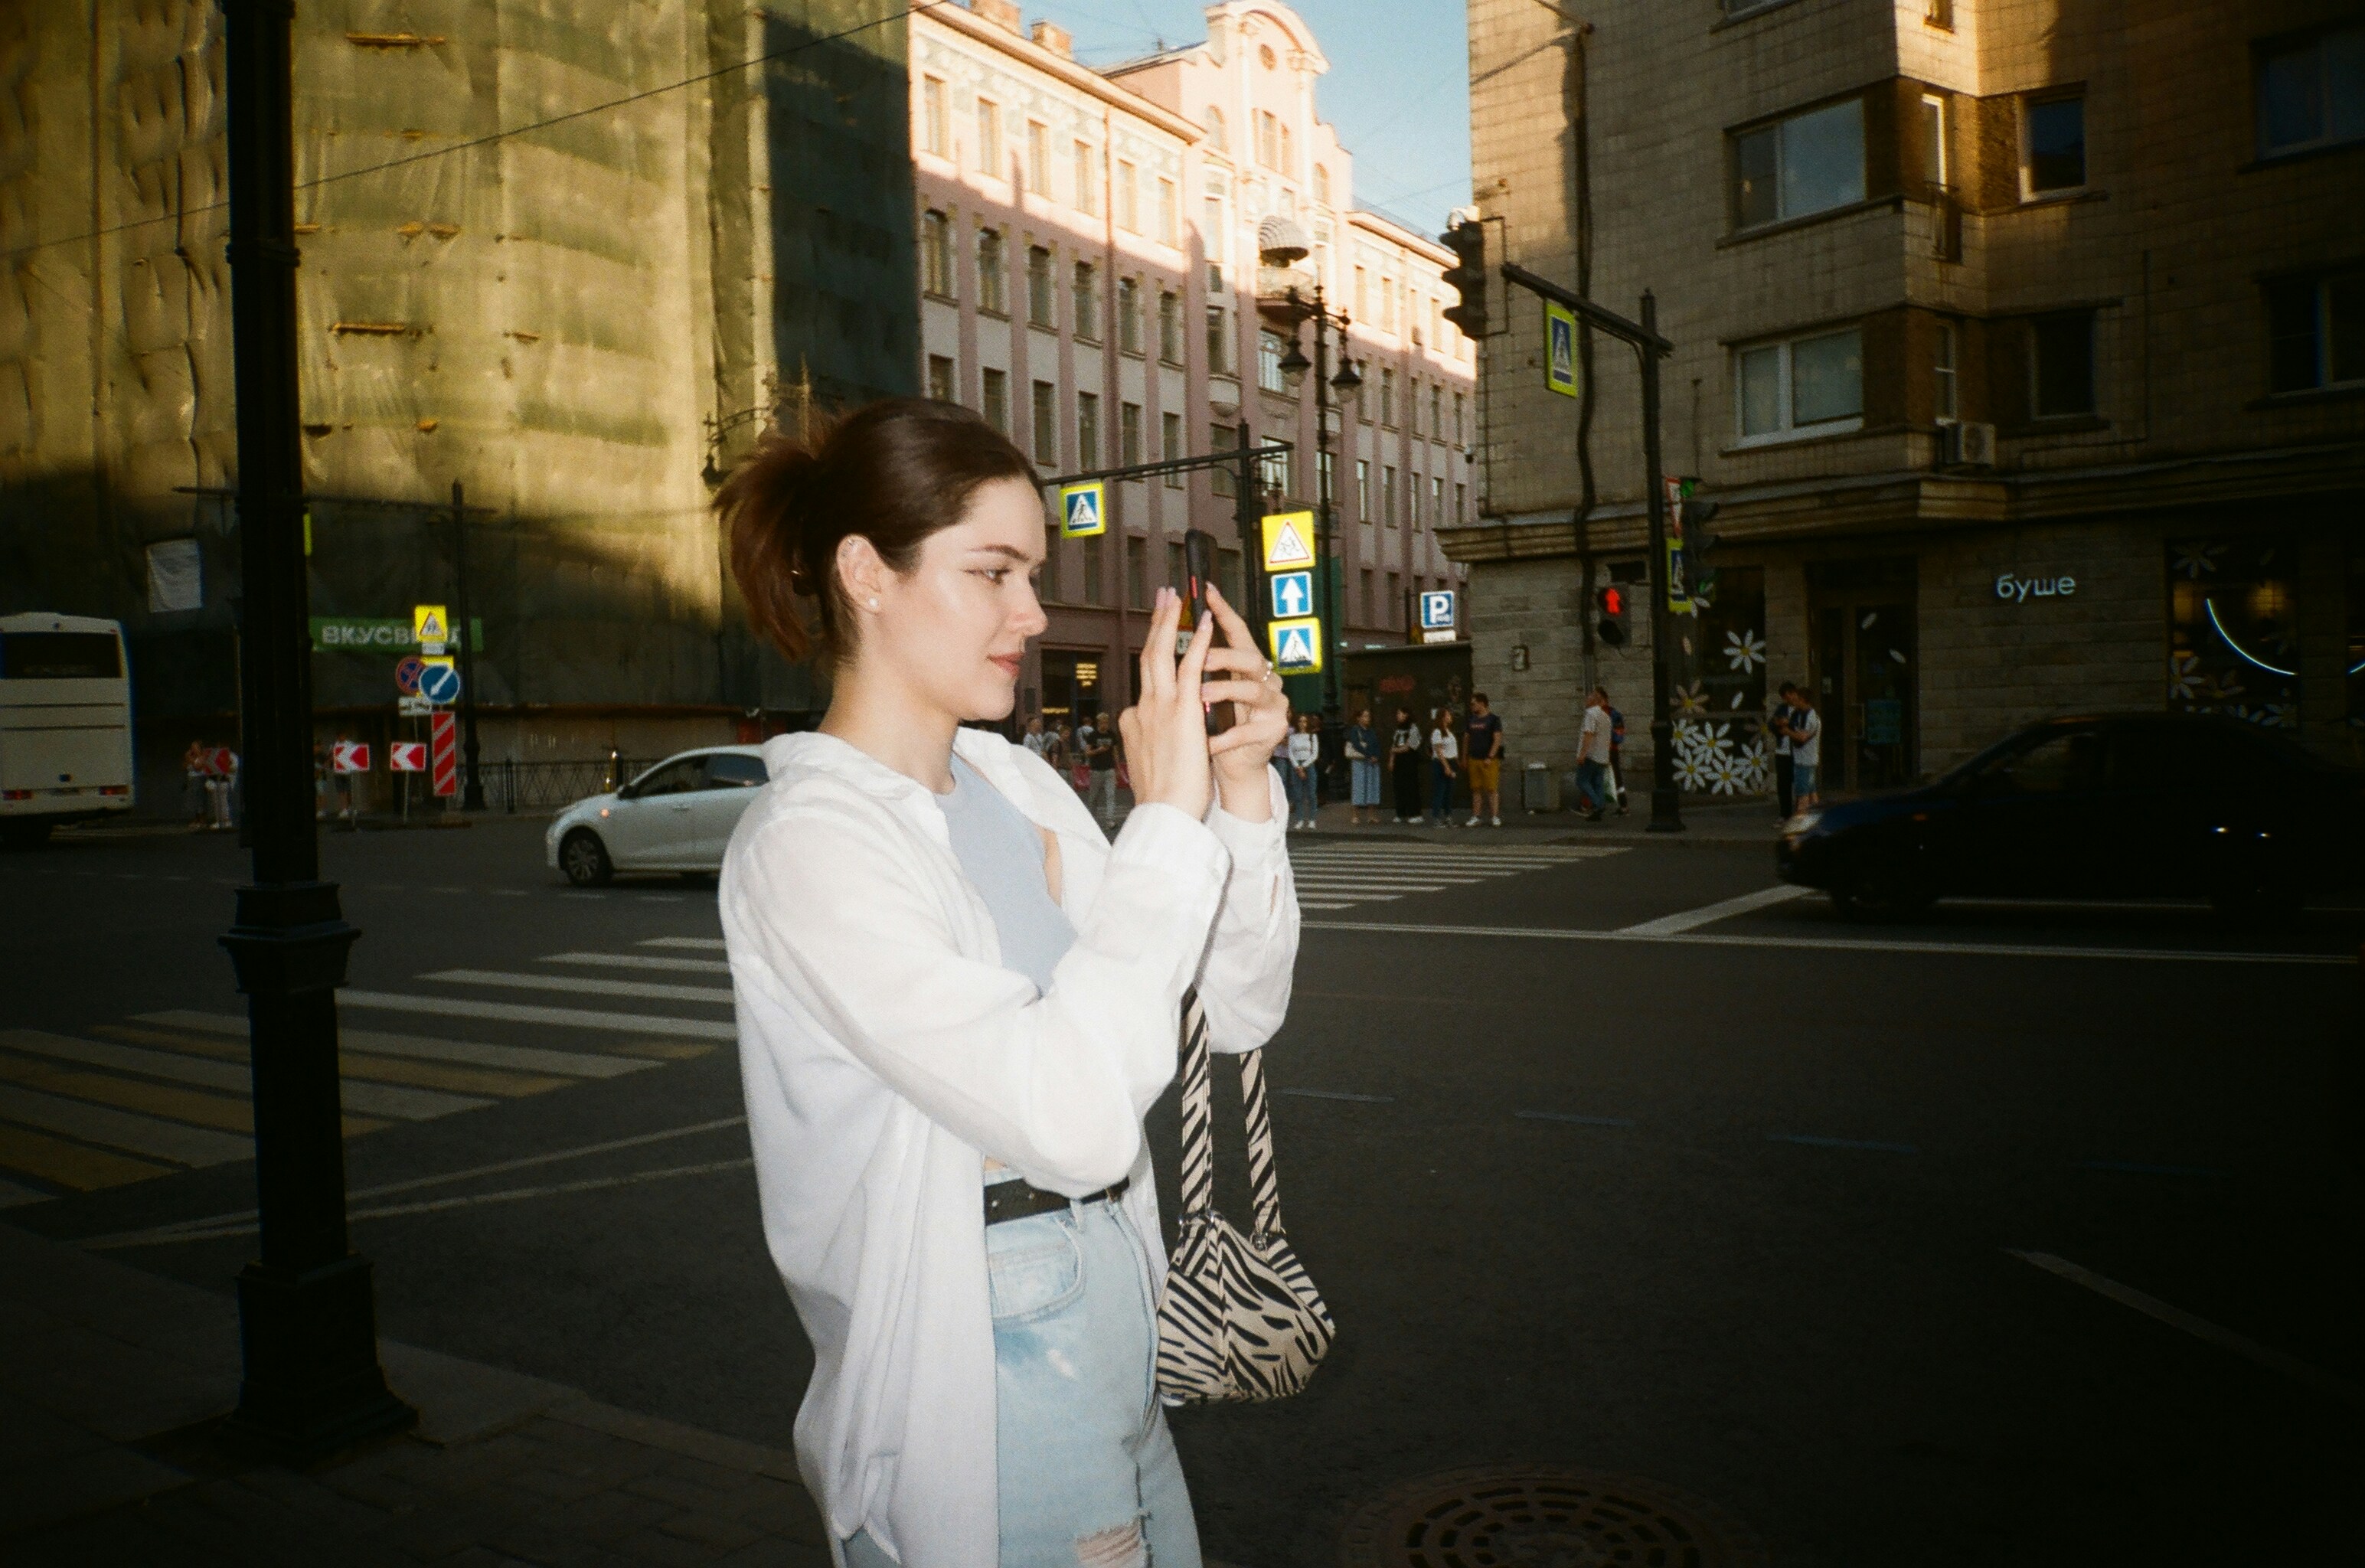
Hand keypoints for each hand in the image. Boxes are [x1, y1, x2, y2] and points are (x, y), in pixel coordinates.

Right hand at [1118, 588, 1215, 821]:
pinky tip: (1206, 622)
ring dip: (1171, 621)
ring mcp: (1160, 707)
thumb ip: (1147, 741)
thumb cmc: (1161, 798)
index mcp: (1136, 720)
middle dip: (1156, 623)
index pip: (1145, 679)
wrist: (1163, 813)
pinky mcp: (1181, 711)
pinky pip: (1190, 666)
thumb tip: (1146, 733)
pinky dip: (1198, 641)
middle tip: (1163, 596)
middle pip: (1149, 655)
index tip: (1158, 633)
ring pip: (1163, 652)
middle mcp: (1143, 707)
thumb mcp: (1148, 763)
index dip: (1153, 650)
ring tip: (1178, 596)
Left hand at [1196, 585, 1288, 821]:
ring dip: (1224, 692)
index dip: (1223, 611)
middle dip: (1224, 656)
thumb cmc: (1215, 724)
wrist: (1233, 765)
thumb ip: (1192, 668)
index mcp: (1246, 667)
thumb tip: (1163, 637)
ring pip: (1252, 691)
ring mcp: (1272, 705)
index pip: (1237, 632)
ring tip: (1199, 698)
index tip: (1206, 591)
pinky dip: (1223, 737)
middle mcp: (1264, 680)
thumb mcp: (1202, 693)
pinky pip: (1247, 731)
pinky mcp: (1272, 731)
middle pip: (1249, 658)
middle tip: (1198, 658)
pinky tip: (1206, 742)